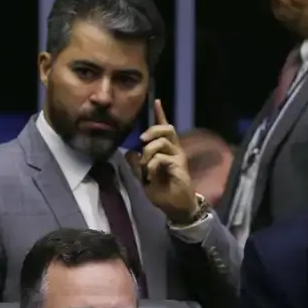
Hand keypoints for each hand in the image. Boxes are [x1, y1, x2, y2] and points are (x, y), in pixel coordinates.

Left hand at [126, 99, 198, 223]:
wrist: (174, 206)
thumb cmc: (162, 191)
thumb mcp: (144, 177)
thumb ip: (136, 165)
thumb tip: (128, 152)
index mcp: (167, 150)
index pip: (164, 128)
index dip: (161, 114)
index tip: (156, 101)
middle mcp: (174, 150)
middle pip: (167, 129)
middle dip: (152, 130)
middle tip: (141, 141)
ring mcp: (178, 157)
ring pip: (161, 143)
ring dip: (148, 154)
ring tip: (145, 168)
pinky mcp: (179, 166)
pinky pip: (161, 158)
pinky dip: (151, 166)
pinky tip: (149, 177)